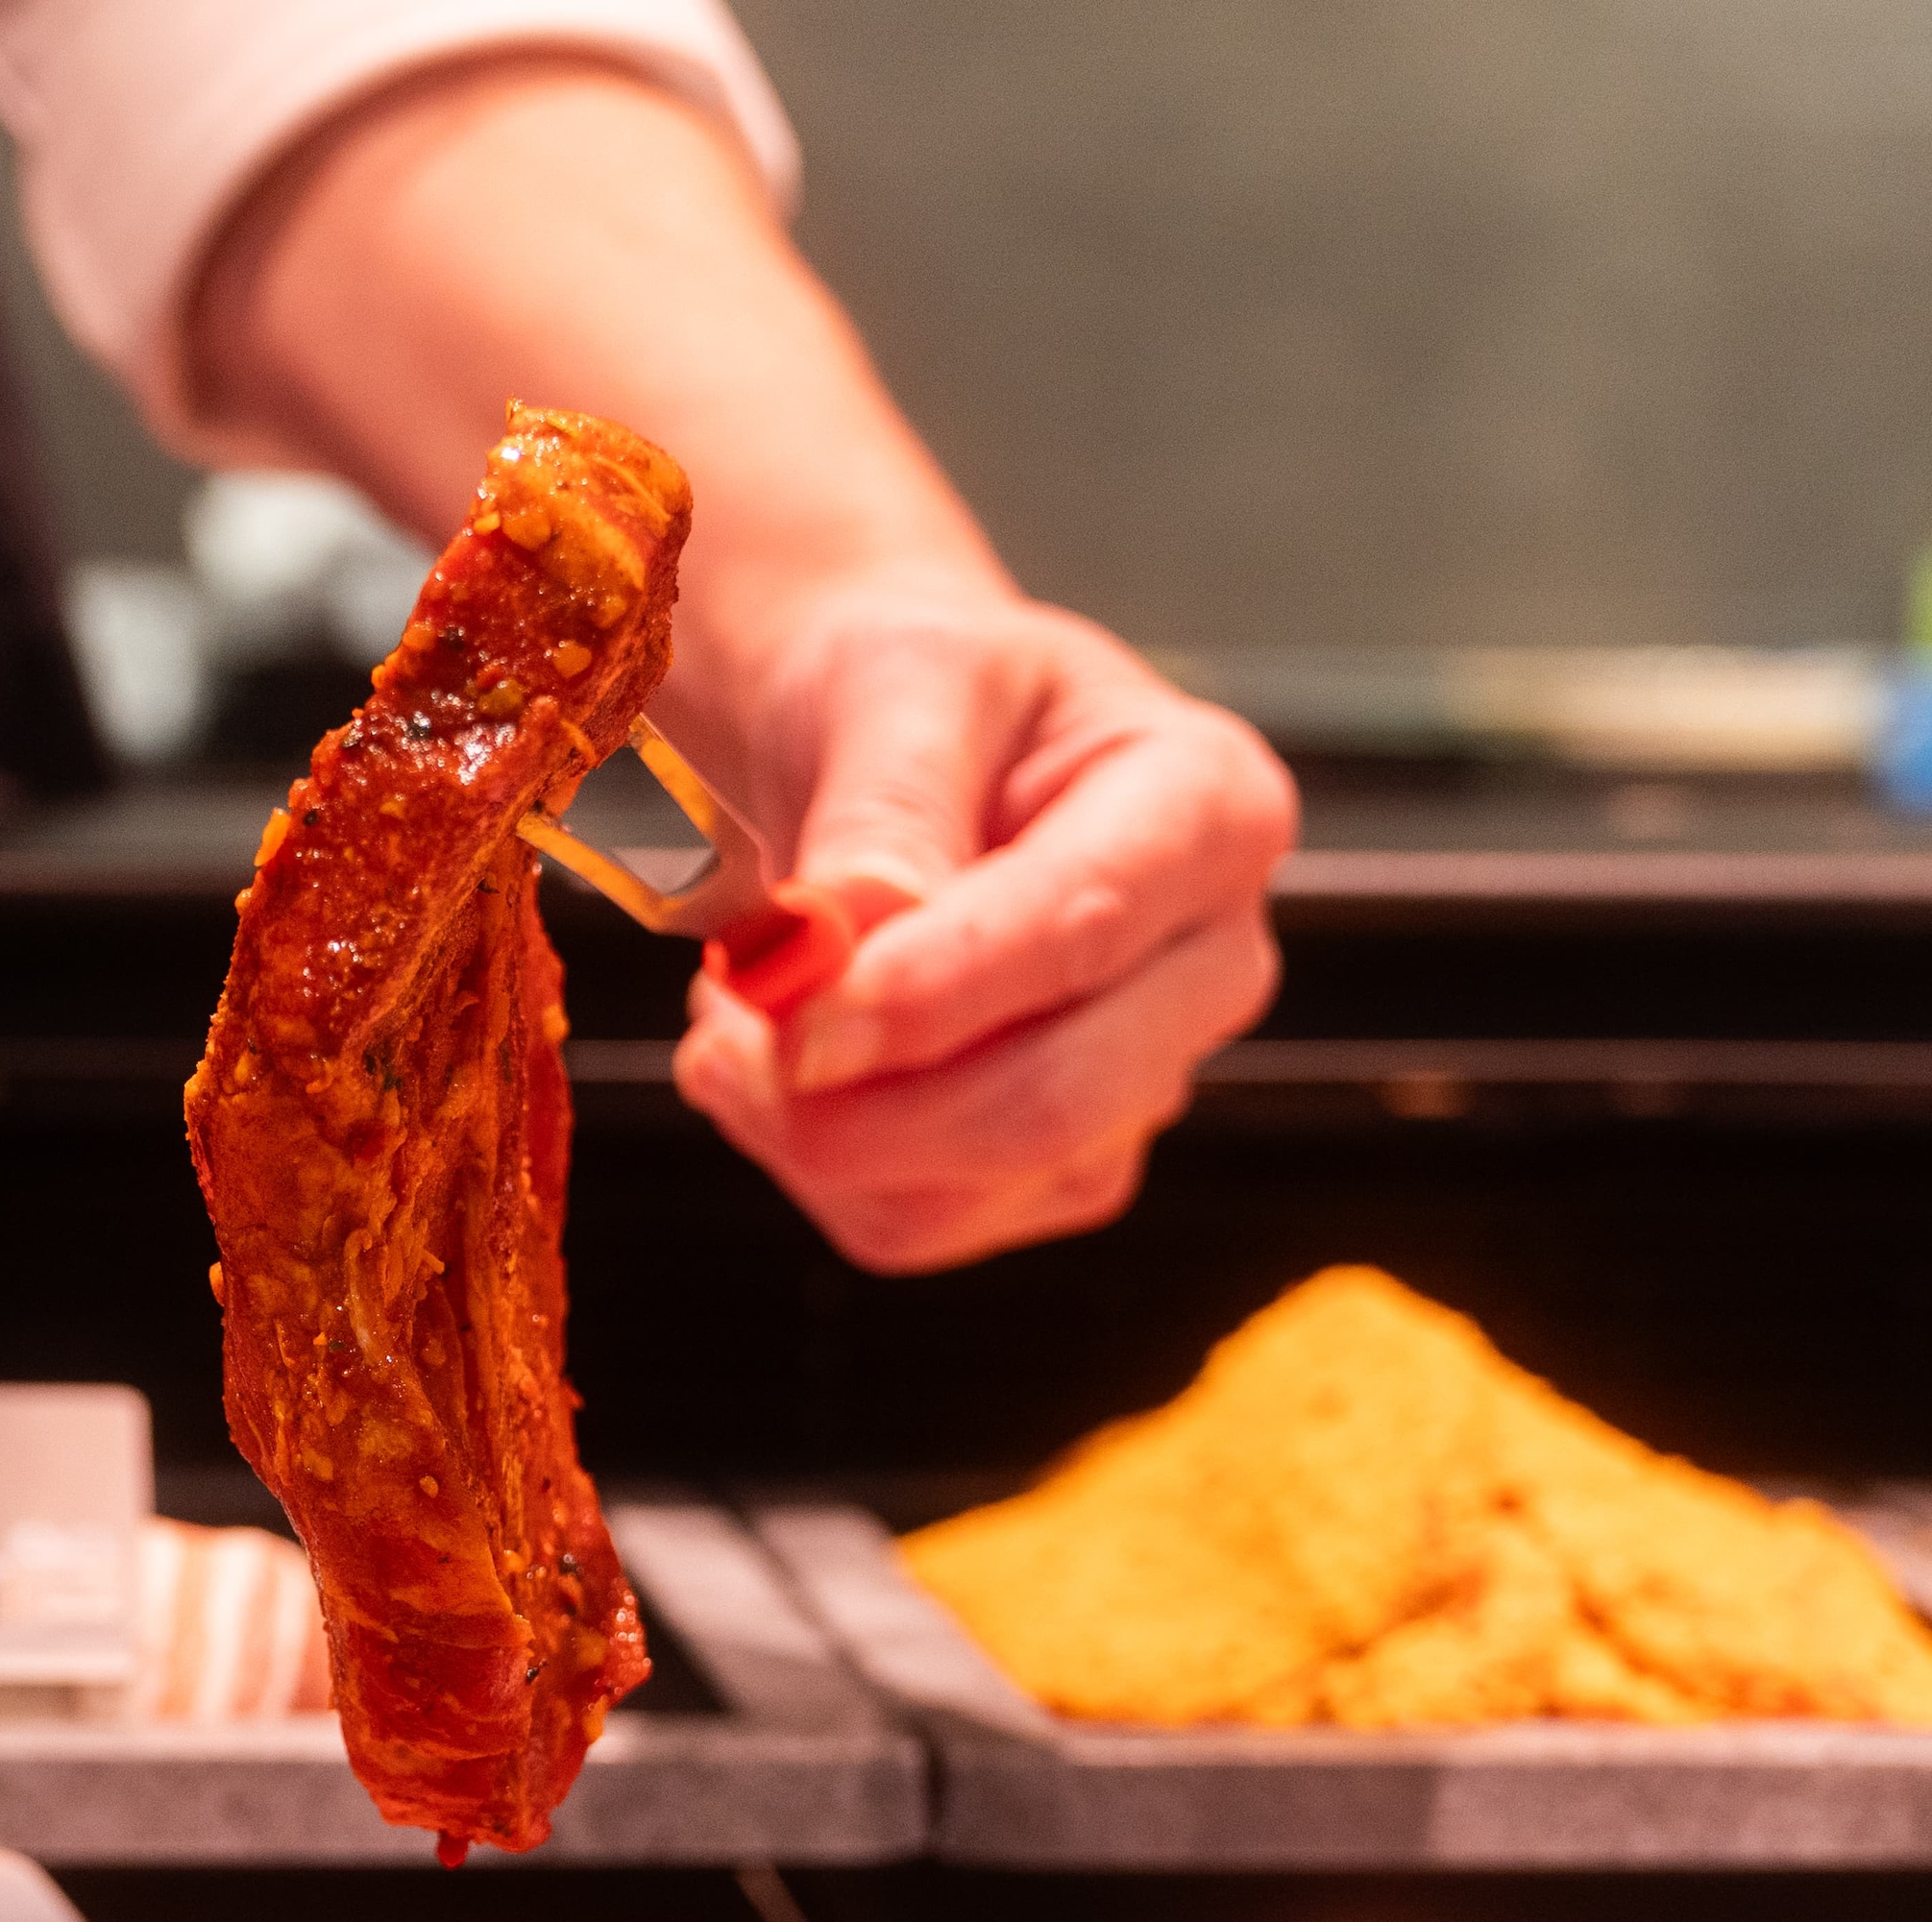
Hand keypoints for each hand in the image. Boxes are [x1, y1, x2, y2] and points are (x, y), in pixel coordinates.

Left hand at [663, 579, 1295, 1275]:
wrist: (886, 751)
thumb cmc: (912, 699)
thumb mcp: (894, 687)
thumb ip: (884, 811)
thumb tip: (850, 934)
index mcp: (1209, 808)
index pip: (1079, 930)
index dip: (928, 992)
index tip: (786, 1007)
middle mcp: (1210, 962)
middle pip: (1052, 1104)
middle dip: (857, 1101)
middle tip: (721, 1029)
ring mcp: (1144, 1083)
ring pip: (974, 1192)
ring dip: (811, 1132)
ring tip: (734, 1015)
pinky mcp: (1060, 1168)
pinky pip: (918, 1224)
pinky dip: (809, 1165)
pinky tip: (766, 1066)